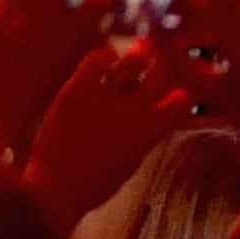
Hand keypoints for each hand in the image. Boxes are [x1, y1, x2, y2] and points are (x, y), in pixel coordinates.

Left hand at [24, 39, 191, 232]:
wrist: (58, 188)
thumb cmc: (93, 183)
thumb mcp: (129, 163)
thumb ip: (142, 138)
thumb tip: (151, 119)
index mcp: (149, 134)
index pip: (181, 103)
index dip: (181, 94)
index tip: (178, 90)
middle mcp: (132, 113)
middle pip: (159, 77)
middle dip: (162, 66)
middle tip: (161, 59)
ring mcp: (105, 99)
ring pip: (132, 63)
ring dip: (138, 55)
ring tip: (140, 50)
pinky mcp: (77, 90)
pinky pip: (96, 59)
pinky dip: (104, 54)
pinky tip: (105, 57)